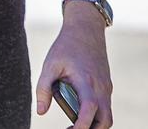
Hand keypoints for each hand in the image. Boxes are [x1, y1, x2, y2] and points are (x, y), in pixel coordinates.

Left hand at [36, 2, 112, 127]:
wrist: (86, 28)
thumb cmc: (66, 46)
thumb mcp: (51, 64)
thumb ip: (43, 87)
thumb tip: (41, 111)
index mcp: (87, 82)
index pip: (89, 110)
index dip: (81, 126)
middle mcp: (101, 87)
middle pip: (105, 121)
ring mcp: (106, 87)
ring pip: (107, 115)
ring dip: (94, 123)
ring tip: (75, 122)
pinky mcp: (107, 84)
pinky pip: (105, 105)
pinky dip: (96, 113)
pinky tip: (79, 107)